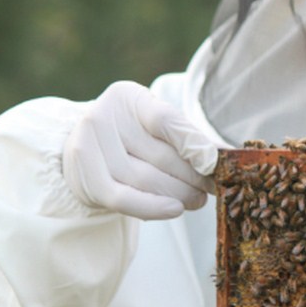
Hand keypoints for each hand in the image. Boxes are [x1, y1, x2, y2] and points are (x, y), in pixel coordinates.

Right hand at [63, 80, 219, 218]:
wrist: (89, 152)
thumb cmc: (132, 137)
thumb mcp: (156, 125)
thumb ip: (184, 136)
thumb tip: (217, 156)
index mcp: (125, 97)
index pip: (164, 119)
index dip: (192, 143)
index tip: (213, 162)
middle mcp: (102, 118)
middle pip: (160, 155)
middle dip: (194, 176)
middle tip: (213, 187)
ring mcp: (89, 149)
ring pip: (146, 179)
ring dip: (179, 194)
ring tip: (198, 199)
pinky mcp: (87, 180)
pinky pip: (124, 199)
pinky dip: (153, 207)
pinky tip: (176, 209)